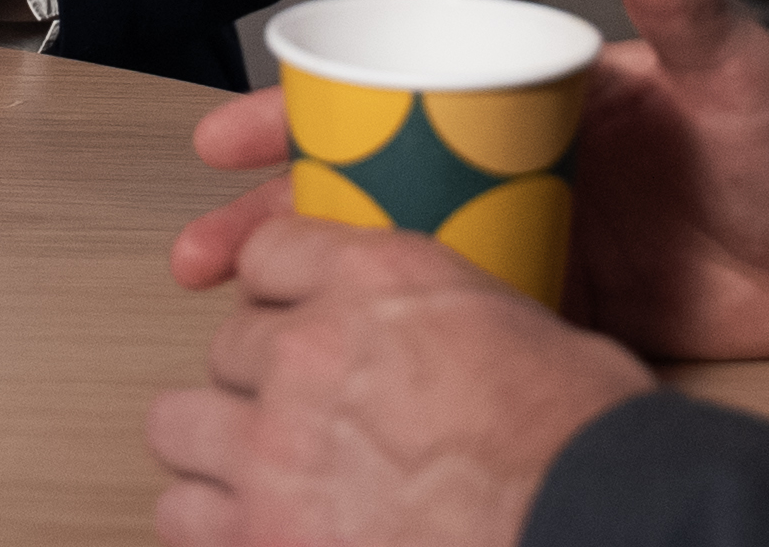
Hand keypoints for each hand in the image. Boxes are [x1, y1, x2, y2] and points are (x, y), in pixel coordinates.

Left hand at [146, 213, 649, 546]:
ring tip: (256, 476)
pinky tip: (249, 531)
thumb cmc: (584, 444)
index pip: (272, 250)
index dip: (283, 293)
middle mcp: (312, 347)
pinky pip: (181, 517)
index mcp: (379, 276)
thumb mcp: (523, 332)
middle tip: (300, 418)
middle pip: (227, 345)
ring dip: (215, 448)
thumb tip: (435, 347)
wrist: (589, 520)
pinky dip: (209, 525)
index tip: (291, 318)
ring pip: (178, 423)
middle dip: (259, 382)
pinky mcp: (260, 532)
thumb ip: (446, 322)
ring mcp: (276, 444)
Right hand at [170, 0, 768, 362]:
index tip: (228, 136)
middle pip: (366, 185)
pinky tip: (336, 362)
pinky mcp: (552, 316)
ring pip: (392, 262)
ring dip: (314, 284)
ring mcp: (525, 242)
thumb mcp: (729, 66)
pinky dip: (390, 342)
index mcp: (528, 95)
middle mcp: (509, 166)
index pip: (392, 92)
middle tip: (201, 251)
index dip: (301, 111)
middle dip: (274, 215)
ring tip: (235, 316)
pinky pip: (453, 327)